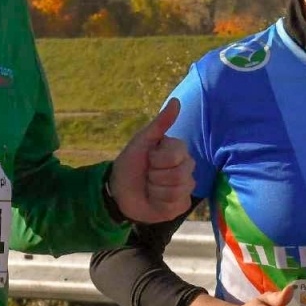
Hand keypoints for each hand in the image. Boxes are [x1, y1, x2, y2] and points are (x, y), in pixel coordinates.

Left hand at [109, 98, 194, 223]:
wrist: (119, 191)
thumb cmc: (130, 163)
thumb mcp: (141, 141)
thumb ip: (160, 123)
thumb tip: (177, 101)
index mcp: (178, 150)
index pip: (177, 156)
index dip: (158, 160)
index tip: (149, 158)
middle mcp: (186, 167)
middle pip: (179, 175)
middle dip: (155, 176)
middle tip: (147, 175)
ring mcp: (186, 187)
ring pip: (177, 191)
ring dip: (155, 190)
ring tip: (149, 187)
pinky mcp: (182, 204)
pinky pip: (176, 204)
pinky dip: (159, 203)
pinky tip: (154, 200)